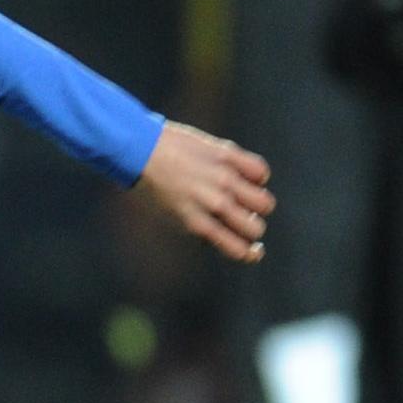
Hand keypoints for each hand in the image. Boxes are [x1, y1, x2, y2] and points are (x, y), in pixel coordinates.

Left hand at [134, 122, 274, 263]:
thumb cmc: (148, 187)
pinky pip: (260, 171)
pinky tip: (246, 176)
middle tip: (243, 219)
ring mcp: (223, 177)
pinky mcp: (227, 154)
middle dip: (252, 228)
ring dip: (259, 205)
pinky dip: (258, 177)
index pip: (237, 248)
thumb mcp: (165, 217)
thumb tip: (219, 236)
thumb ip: (193, 228)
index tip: (254, 250)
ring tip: (247, 199)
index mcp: (196, 223)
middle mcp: (214, 202)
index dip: (250, 253)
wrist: (138, 149)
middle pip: (255, 227)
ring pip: (264, 202)